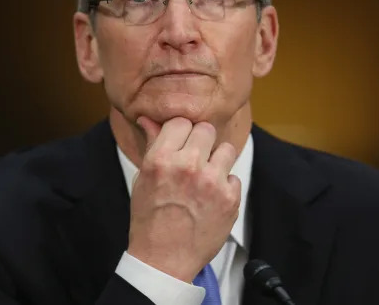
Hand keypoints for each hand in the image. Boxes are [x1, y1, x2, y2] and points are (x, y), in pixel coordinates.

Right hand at [127, 116, 240, 282]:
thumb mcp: (143, 179)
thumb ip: (152, 146)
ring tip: (206, 178)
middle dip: (201, 142)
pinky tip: (211, 199)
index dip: (182, 132)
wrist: (163, 259)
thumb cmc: (149, 219)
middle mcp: (188, 165)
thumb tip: (149, 119)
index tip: (182, 143)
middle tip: (195, 159)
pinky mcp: (230, 198)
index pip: (181, 121)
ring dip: (218, 161)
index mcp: (161, 158)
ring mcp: (212, 182)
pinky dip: (226, 186)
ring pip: (226, 149)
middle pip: (206, 129)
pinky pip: (235, 177)